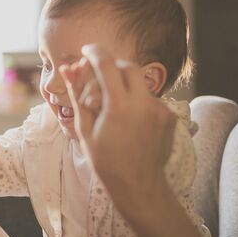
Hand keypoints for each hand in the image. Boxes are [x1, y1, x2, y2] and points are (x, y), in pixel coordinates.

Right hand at [59, 45, 175, 218]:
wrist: (138, 185)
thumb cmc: (106, 161)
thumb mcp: (85, 129)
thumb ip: (78, 95)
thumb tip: (68, 70)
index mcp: (119, 106)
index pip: (106, 64)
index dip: (94, 52)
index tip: (86, 50)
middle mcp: (143, 103)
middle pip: (127, 66)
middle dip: (112, 66)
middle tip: (99, 77)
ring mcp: (159, 109)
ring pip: (139, 83)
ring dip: (124, 86)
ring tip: (112, 109)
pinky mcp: (169, 116)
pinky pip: (150, 99)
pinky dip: (137, 101)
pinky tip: (128, 121)